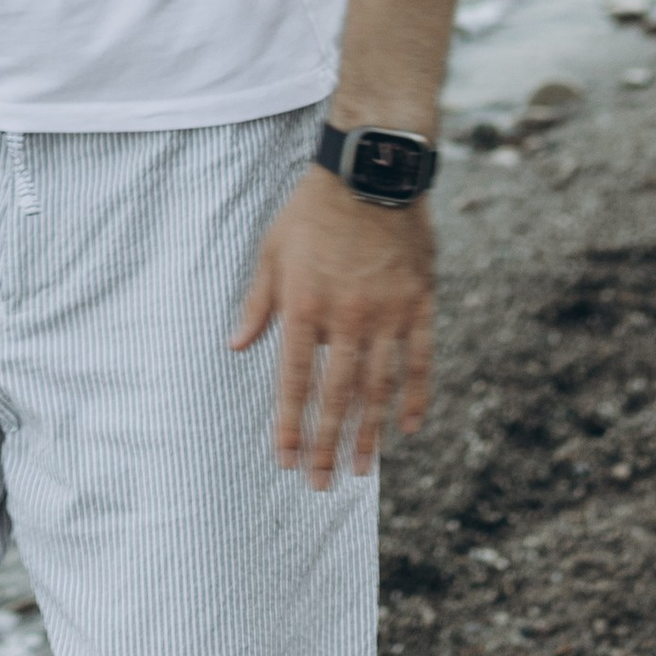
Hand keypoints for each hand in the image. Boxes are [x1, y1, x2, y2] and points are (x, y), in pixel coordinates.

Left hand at [231, 170, 435, 487]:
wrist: (370, 171)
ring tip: (363, 469)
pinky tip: (410, 428)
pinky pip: (420, 360)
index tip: (285, 460)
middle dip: (328, 445)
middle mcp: (346, 319)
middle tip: (323, 483)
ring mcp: (387, 314)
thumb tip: (236, 346)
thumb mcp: (272, 251)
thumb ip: (258, 303)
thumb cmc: (313, 210)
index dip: (289, 425)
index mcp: (305, 307)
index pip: (293, 381)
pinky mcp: (419, 304)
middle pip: (336, 396)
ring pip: (378, 387)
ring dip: (369, 433)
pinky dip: (415, 396)